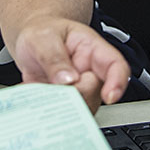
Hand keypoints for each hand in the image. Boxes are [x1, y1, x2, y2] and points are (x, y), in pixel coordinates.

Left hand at [12, 17, 129, 110]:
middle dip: (75, 96)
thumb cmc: (43, 34)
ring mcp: (79, 90)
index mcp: (92, 50)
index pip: (115, 65)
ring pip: (81, 109)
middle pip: (95, 94)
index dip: (118, 82)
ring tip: (41, 92)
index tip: (109, 97)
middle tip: (53, 87)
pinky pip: (63, 115)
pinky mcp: (65, 103)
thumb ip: (54, 57)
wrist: (31, 43)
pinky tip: (37, 100)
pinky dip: (49, 112)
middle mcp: (90, 73)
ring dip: (60, 106)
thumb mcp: (42, 37)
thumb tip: (67, 81)